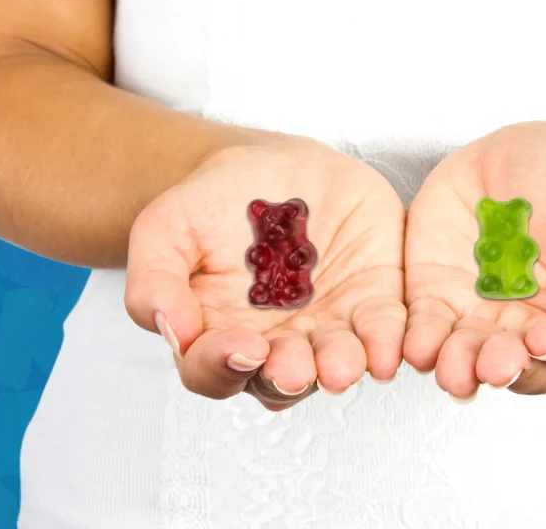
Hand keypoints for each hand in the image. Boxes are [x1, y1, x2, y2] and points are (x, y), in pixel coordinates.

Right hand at [124, 134, 405, 409]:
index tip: (241, 345)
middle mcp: (277, 344)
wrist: (271, 165)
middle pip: (282, 380)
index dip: (223, 365)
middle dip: (290, 376)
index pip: (214, 371)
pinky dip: (388, 341)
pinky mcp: (373, 302)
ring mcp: (328, 327)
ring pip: (337, 363)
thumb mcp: (166, 227)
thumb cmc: (212, 203)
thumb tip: (170, 331)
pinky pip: (384, 331)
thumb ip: (155, 279)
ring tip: (343, 363)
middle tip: (295, 368)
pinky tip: (390, 346)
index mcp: (220, 336)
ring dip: (342, 367)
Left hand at [404, 122, 545, 398]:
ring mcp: (487, 316)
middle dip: (509, 368)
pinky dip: (421, 340)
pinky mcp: (442, 297)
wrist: (533, 152)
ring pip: (473, 357)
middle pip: (527, 366)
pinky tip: (416, 345)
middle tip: (495, 363)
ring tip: (452, 366)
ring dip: (461, 367)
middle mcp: (540, 327)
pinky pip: (428, 327)